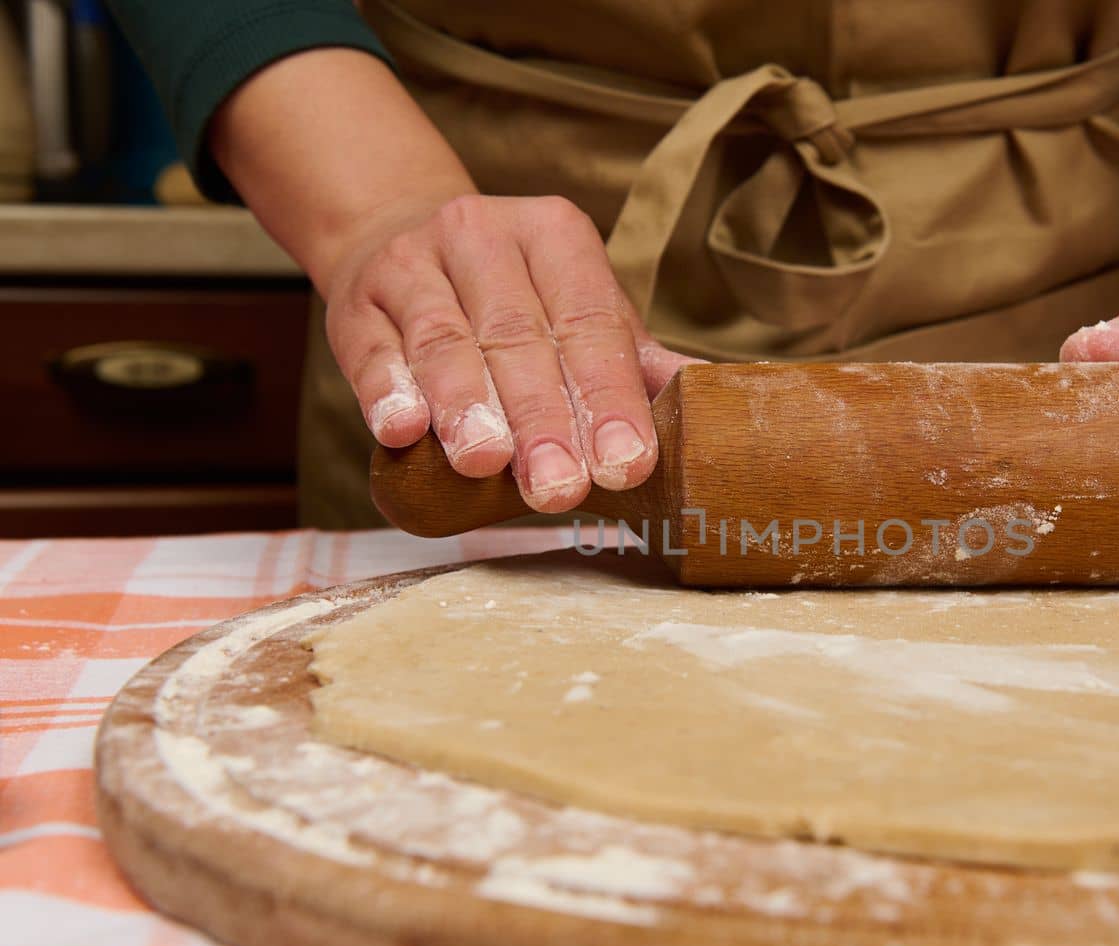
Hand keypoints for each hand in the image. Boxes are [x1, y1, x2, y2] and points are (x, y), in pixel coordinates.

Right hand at [323, 194, 698, 512]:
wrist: (398, 237)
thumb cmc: (512, 296)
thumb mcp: (575, 306)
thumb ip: (634, 357)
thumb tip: (712, 399)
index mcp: (555, 236)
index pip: (590, 322)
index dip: (609, 396)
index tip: (627, 462)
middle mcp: (482, 237)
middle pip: (518, 338)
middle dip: (542, 418)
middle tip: (561, 485)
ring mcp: (411, 265)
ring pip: (444, 341)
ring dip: (466, 406)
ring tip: (485, 462)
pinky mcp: (355, 303)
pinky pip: (371, 351)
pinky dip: (386, 391)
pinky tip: (402, 431)